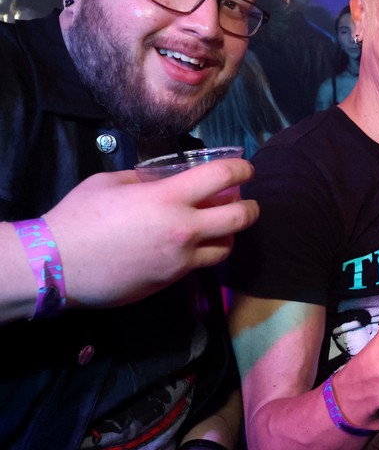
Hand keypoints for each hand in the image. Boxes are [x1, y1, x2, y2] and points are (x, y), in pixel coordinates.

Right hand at [43, 160, 258, 307]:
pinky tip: (194, 244)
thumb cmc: (79, 217)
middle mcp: (183, 228)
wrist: (57, 265)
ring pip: (227, 247)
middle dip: (251, 207)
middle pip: (240, 217)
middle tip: (246, 201)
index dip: (241, 169)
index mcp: (168, 197)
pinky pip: (201, 264)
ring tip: (220, 225)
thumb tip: (164, 180)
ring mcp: (181, 258)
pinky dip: (205, 252)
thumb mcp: (112, 182)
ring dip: (230, 233)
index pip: (222, 177)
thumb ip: (146, 180)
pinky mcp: (172, 280)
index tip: (245, 169)